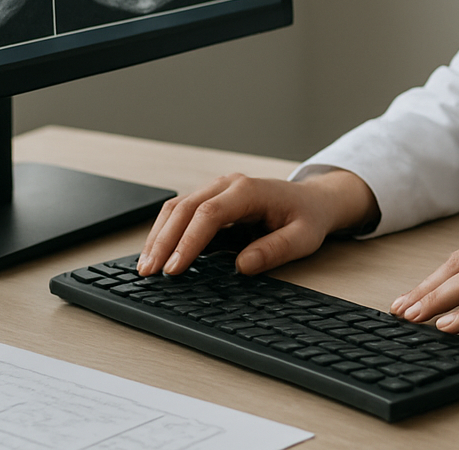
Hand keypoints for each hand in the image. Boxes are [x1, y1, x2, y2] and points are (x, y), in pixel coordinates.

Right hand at [137, 169, 379, 276]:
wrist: (313, 200)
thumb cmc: (308, 217)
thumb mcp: (304, 238)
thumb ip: (275, 250)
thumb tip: (242, 265)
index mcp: (250, 191)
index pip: (209, 213)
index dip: (188, 241)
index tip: (174, 268)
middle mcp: (228, 185)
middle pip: (185, 208)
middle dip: (163, 241)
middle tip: (149, 272)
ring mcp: (217, 190)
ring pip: (176, 208)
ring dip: (158, 236)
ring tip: (145, 266)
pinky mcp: (211, 200)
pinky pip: (181, 213)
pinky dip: (165, 232)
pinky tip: (156, 254)